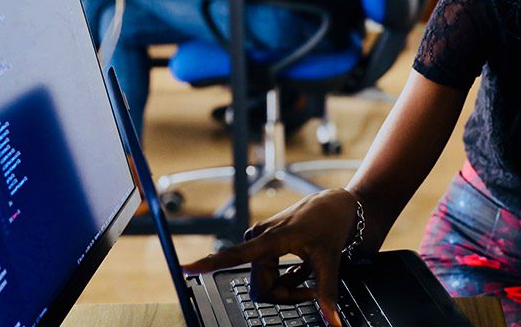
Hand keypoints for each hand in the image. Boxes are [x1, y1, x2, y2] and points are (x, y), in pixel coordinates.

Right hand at [182, 189, 358, 326]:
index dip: (210, 263)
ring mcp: (260, 241)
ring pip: (264, 284)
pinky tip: (301, 267)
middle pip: (261, 288)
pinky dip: (287, 279)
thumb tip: (333, 322)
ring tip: (308, 271)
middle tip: (311, 288)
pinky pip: (268, 275)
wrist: (335, 205)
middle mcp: (259, 238)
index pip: (236, 254)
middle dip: (286, 295)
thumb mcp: (330, 261)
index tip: (185, 267)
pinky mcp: (263, 243)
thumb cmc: (330, 225)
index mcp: (271, 239)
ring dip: (288, 287)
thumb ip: (326, 293)